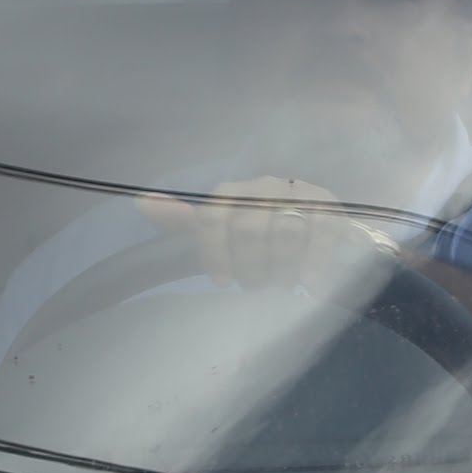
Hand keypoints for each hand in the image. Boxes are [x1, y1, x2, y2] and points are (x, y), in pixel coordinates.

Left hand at [139, 175, 396, 297]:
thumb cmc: (256, 235)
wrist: (310, 228)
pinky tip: (308, 285)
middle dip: (250, 266)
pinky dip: (314, 263)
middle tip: (253, 286)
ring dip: (280, 268)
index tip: (221, 282)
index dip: (214, 253)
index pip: (214, 217)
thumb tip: (141, 203)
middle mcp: (264, 186)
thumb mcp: (218, 231)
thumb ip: (182, 220)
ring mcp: (299, 194)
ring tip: (279, 285)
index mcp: (233, 191)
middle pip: (249, 228)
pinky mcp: (330, 208)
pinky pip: (322, 232)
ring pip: (284, 231)